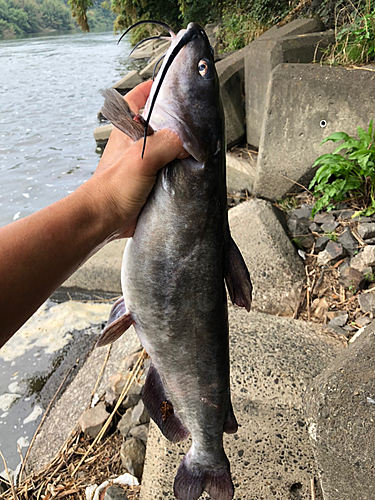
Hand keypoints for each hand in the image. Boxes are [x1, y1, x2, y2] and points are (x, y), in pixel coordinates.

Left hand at [88, 80, 187, 238]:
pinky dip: (180, 172)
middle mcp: (136, 143)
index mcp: (129, 128)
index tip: (176, 86)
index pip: (140, 97)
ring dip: (181, 151)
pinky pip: (169, 171)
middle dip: (177, 123)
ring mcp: (143, 162)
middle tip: (196, 122)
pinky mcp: (149, 181)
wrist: (104, 220)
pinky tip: (190, 174)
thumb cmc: (112, 188)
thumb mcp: (142, 157)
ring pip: (167, 148)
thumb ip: (167, 143)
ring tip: (198, 150)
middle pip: (160, 123)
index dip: (155, 87)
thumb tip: (189, 143)